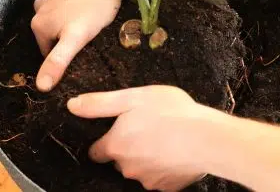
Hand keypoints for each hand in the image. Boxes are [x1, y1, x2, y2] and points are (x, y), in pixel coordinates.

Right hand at [32, 0, 124, 91]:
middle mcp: (37, 8)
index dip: (65, 58)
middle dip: (66, 40)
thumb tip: (40, 87)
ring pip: (58, 20)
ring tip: (90, 23)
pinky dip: (72, 9)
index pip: (48, 53)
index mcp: (38, 25)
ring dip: (69, 24)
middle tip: (88, 39)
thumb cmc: (94, 7)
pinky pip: (63, 4)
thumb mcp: (76, 39)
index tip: (82, 55)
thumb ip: (57, 61)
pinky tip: (87, 7)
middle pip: (52, 35)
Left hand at [67, 85, 213, 190]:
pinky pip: (158, 177)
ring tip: (162, 139)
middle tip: (145, 129)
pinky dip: (163, 167)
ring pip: (139, 169)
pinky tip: (174, 152)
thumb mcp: (132, 98)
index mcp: (115, 146)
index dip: (104, 141)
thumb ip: (99, 103)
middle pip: (118, 160)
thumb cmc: (170, 112)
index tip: (116, 132)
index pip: (96, 151)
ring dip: (145, 157)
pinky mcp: (167, 187)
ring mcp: (147, 180)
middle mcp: (126, 167)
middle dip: (127, 148)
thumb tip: (71, 105)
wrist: (207, 138)